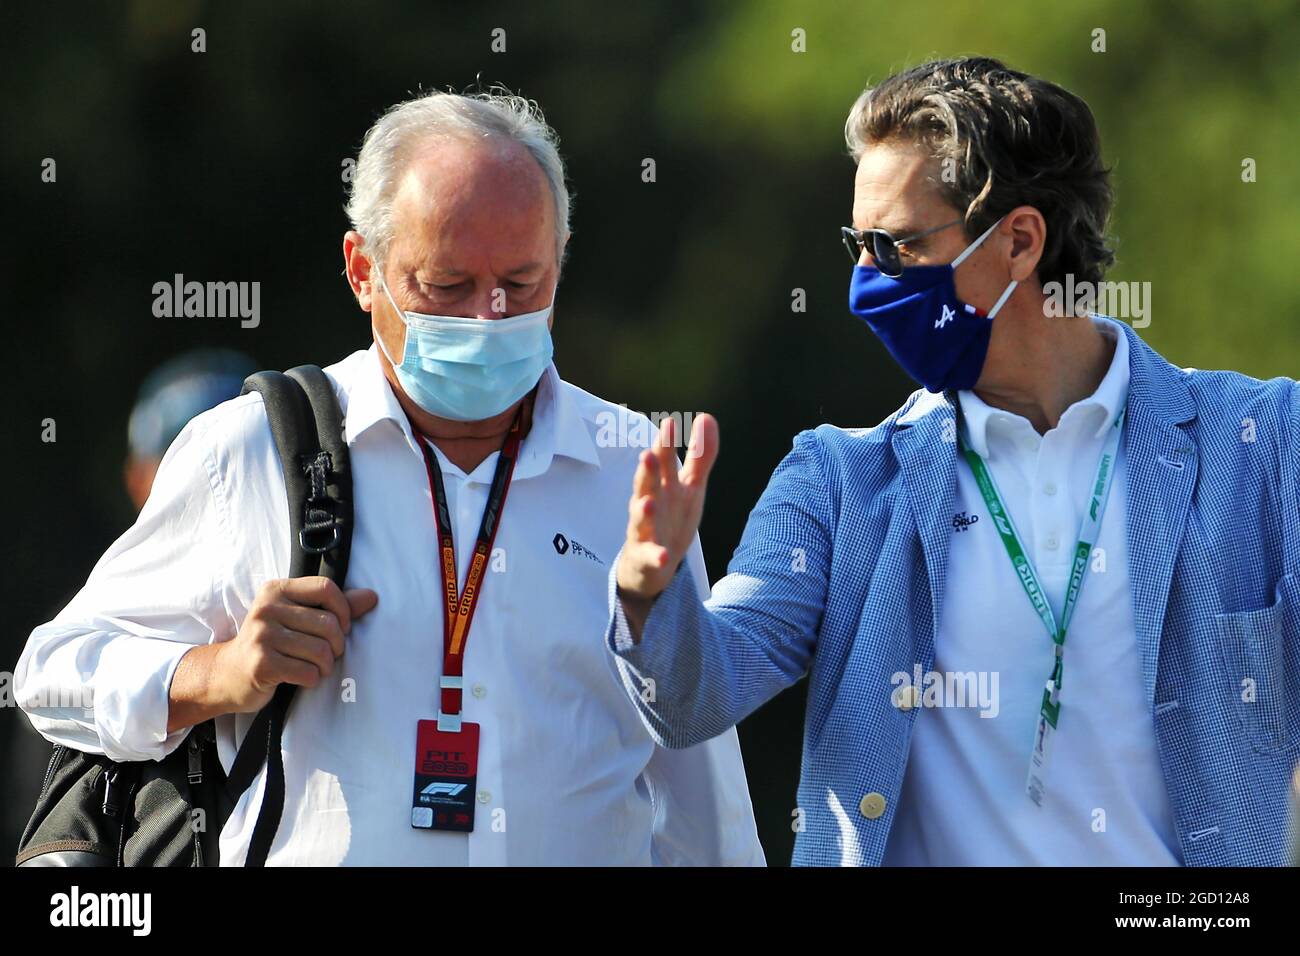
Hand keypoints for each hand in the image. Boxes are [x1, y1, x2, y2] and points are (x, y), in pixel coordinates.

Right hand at [213, 577, 378, 713]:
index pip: (326, 587)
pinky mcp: (262, 664)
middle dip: (337, 645)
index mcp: (276, 590)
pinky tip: (302, 677)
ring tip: (316, 667)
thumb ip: (334, 606)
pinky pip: (308, 672)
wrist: (228, 674)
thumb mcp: (297, 617)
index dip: (344, 609)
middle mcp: (266, 609)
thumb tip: (372, 597)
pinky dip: (312, 679)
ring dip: (326, 665)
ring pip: (321, 650)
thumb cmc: (270, 643)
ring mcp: (261, 636)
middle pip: (328, 623)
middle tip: (328, 654)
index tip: (342, 627)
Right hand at [615, 413, 718, 628]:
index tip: (669, 424)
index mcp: (662, 486)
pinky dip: (656, 556)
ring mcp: (644, 531)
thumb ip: (700, 455)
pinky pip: (650, 557)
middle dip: (647, 471)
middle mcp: (649, 504)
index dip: (665, 444)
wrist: (651, 564)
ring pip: (640, 519)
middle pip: (646, 485)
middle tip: (648, 454)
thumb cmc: (670, 517)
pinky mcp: (646, 557)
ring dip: (644, 511)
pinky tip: (663, 556)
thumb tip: (706, 417)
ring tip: (649, 503)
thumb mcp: (691, 486)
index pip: (663, 461)